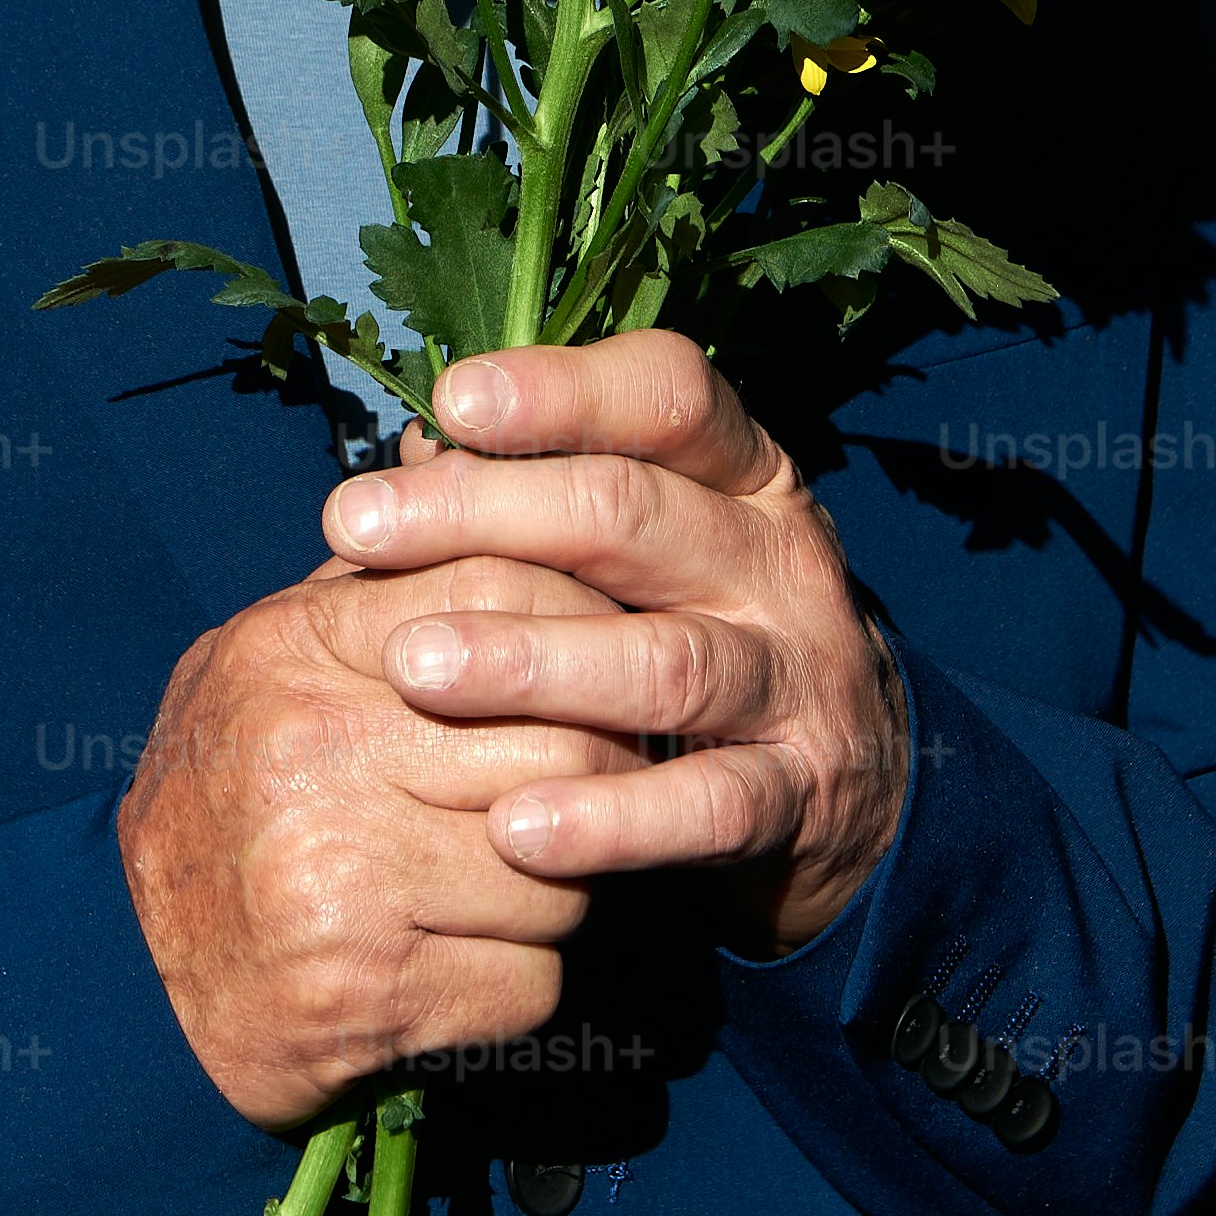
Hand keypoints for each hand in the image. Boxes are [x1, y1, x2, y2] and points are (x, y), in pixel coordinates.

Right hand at [117, 551, 634, 1130]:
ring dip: (561, 887)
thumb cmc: (231, 798)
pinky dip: (523, 979)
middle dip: (601, 774)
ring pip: (561, 871)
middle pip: (562, 740)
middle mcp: (313, 754)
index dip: (583, 623)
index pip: (501, 590)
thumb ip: (374, 577)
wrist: (127, 974)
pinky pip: (532, 979)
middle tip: (594, 787)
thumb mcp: (270, 660)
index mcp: (292, 650)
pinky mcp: (369, 991)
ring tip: (506, 878)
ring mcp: (339, 878)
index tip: (602, 659)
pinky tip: (466, 959)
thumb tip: (464, 452)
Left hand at [328, 336, 908, 956]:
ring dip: (532, 661)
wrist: (858, 781)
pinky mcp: (797, 795)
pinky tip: (515, 827)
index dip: (563, 389)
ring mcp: (798, 680)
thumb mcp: (654, 550)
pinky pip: (705, 806)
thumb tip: (411, 458)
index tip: (452, 400)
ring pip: (666, 661)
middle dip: (485, 511)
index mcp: (746, 478)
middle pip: (633, 514)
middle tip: (358, 526)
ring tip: (415, 668)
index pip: (670, 396)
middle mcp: (781, 563)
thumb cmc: (705, 631)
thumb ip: (550, 499)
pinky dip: (611, 819)